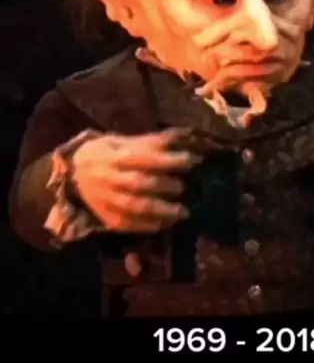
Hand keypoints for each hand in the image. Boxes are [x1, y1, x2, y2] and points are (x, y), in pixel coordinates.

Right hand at [71, 128, 201, 232]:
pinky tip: (166, 223)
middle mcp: (108, 178)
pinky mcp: (107, 218)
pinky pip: (130, 224)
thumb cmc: (102, 154)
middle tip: (183, 186)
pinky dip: (149, 225)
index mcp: (113, 155)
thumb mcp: (119, 141)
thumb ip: (148, 142)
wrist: (70, 176)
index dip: (170, 159)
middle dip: (165, 186)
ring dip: (162, 211)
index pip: (144, 157)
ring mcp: (106, 200)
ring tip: (183, 212)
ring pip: (135, 207)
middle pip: (140, 183)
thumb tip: (183, 137)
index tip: (194, 160)